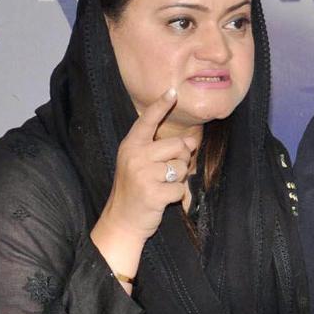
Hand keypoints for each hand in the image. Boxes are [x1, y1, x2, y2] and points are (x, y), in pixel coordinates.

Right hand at [96, 88, 198, 242]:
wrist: (122, 221)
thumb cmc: (136, 189)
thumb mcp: (144, 165)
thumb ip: (164, 150)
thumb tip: (192, 139)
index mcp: (130, 145)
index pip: (147, 121)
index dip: (161, 106)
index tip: (172, 91)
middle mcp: (134, 156)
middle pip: (177, 145)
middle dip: (181, 160)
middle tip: (166, 174)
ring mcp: (143, 174)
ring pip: (181, 167)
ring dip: (179, 178)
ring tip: (161, 185)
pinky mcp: (153, 193)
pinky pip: (181, 188)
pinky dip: (177, 195)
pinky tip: (162, 199)